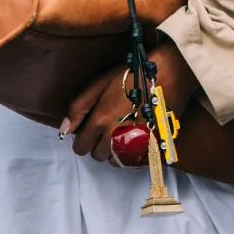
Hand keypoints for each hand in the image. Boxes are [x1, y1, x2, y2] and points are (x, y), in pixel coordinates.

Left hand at [63, 42, 198, 162]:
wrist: (169, 73)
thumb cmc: (131, 74)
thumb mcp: (99, 83)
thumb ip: (79, 107)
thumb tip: (65, 130)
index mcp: (101, 121)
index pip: (80, 147)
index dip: (82, 140)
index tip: (89, 131)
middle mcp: (116, 136)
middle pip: (97, 156)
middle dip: (97, 145)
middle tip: (106, 129)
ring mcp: (135, 143)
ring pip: (116, 160)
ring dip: (114, 151)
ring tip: (121, 133)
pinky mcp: (153, 145)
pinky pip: (135, 161)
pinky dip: (131, 154)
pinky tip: (134, 139)